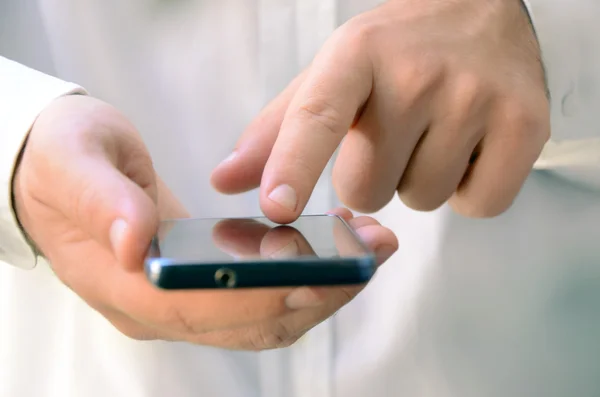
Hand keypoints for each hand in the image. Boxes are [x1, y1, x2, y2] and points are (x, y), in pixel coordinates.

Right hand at [14, 96, 397, 349]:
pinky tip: (335, 245)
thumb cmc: (60, 161)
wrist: (58, 171)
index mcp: (123, 286)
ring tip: (369, 247)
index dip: (260, 297)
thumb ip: (100, 200)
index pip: (200, 308)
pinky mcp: (203, 287)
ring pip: (264, 319)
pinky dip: (305, 278)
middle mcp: (158, 310)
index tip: (319, 272)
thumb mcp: (71, 162)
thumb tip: (133, 243)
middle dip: (315, 294)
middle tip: (371, 253)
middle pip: (247, 324)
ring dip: (322, 289)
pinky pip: (263, 297)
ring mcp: (183, 304)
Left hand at [211, 0, 549, 221]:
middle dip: (372, 176)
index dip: (293, 167)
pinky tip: (468, 147)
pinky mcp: (526, 125)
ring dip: (418, 180)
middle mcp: (418, 74)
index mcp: (356, 56)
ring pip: (420, 200)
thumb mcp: (333, 75)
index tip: (276, 208)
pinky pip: (478, 205)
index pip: (317, 117)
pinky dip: (467, 191)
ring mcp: (476, 98)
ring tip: (433, 132)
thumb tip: (227, 182)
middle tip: (394, 134)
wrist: (483, 11)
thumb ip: (278, 131)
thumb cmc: (396, 51)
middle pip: (368, 188)